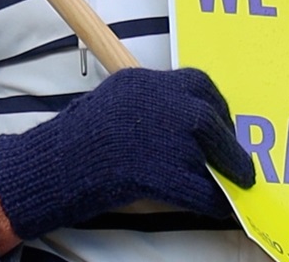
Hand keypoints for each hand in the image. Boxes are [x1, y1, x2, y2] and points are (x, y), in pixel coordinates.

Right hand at [0, 67, 255, 238]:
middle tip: (239, 160)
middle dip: (229, 141)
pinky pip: (199, 188)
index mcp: (144, 81)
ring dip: (227, 171)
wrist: (49, 165)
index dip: (216, 106)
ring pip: (209, 153)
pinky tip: (220, 207)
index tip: (223, 122)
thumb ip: (147, 105)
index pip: (198, 83)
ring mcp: (158, 135)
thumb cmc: (74, 139)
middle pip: (208, 117)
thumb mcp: (111, 103)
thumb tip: (180, 123)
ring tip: (236, 185)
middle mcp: (157, 102)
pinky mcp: (157, 170)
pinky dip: (213, 200)